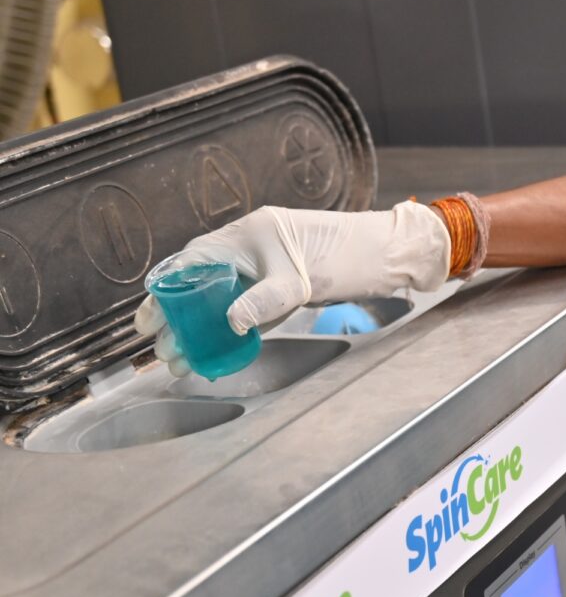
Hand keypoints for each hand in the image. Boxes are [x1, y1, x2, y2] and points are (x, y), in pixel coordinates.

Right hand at [134, 202, 450, 374]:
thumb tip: (229, 323)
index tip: (147, 322)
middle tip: (160, 352)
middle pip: (198, 283)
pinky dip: (229, 329)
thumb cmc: (347, 256)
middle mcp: (248, 248)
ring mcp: (264, 267)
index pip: (190, 263)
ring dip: (200, 328)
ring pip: (220, 298)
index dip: (164, 293)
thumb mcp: (301, 280)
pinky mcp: (282, 286)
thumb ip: (264, 300)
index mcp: (245, 236)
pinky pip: (245, 307)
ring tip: (181, 360)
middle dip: (176, 318)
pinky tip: (217, 352)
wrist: (387, 256)